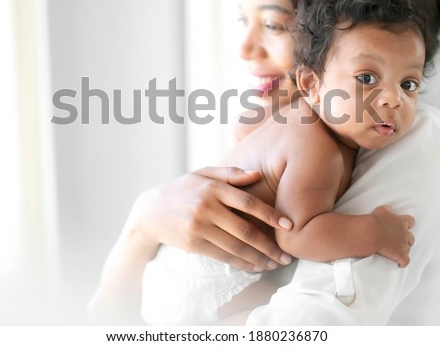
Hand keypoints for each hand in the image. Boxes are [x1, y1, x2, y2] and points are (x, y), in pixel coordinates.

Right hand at [133, 166, 293, 271]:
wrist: (150, 211)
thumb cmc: (182, 189)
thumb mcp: (203, 173)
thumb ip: (230, 173)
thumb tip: (257, 175)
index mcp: (213, 188)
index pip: (248, 202)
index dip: (271, 214)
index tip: (289, 225)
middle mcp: (207, 207)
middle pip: (245, 230)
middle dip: (269, 245)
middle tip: (286, 256)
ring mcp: (199, 227)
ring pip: (236, 246)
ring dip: (258, 258)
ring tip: (274, 264)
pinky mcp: (193, 243)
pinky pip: (223, 256)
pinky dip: (241, 263)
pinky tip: (255, 266)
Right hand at [372, 206, 414, 267]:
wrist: (372, 232)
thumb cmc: (376, 220)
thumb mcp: (382, 210)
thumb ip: (389, 210)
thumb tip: (390, 210)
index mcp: (401, 222)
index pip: (411, 221)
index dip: (409, 224)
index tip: (406, 225)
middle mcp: (404, 233)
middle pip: (411, 238)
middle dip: (407, 239)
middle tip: (400, 240)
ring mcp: (403, 244)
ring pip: (408, 249)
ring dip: (404, 250)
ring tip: (398, 251)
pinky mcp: (399, 254)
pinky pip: (405, 260)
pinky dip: (403, 262)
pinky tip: (400, 264)